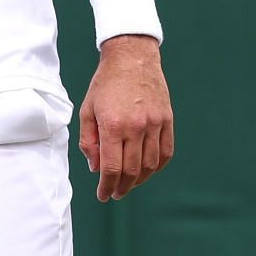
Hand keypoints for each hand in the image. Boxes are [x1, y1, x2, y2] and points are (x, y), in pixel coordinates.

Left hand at [79, 36, 173, 201]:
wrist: (132, 59)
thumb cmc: (105, 84)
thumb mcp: (87, 110)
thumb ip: (88, 141)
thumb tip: (95, 167)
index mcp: (112, 125)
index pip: (111, 167)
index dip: (106, 186)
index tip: (103, 195)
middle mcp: (136, 127)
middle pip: (132, 170)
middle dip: (121, 187)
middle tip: (114, 193)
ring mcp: (155, 124)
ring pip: (151, 165)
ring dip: (140, 180)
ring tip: (129, 185)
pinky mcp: (167, 120)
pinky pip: (166, 152)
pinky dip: (157, 167)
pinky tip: (147, 171)